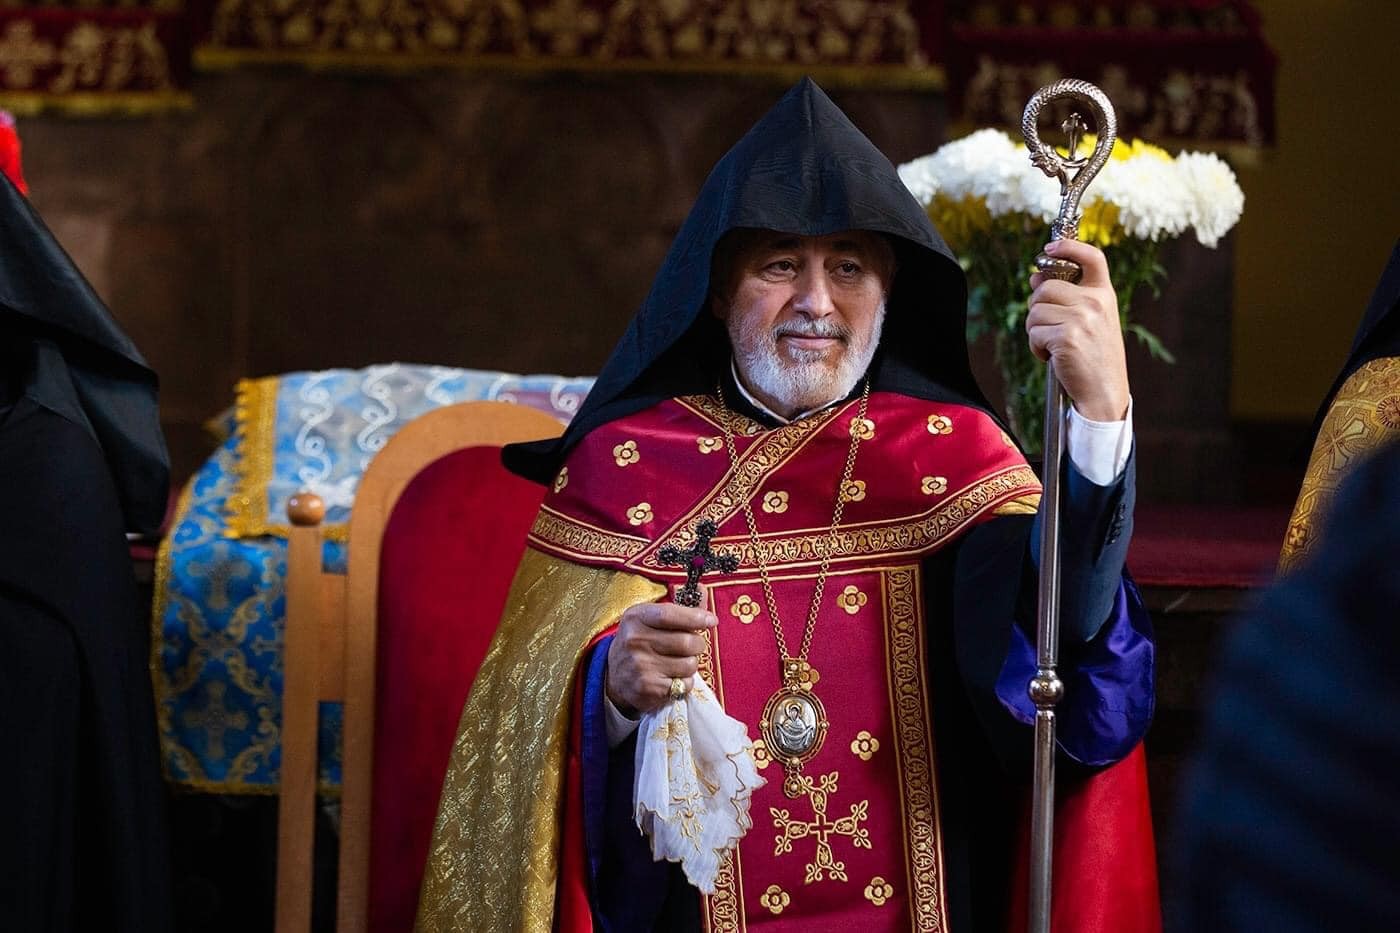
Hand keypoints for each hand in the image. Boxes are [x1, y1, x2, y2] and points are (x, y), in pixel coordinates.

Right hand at [606, 589, 716, 715]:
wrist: (614, 677)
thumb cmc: (640, 642)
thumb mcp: (650, 619)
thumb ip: (679, 607)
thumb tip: (702, 588)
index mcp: (636, 618)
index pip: (669, 614)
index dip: (695, 617)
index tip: (711, 620)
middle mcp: (635, 641)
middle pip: (687, 642)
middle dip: (698, 644)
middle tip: (692, 645)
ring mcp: (641, 666)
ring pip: (689, 664)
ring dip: (691, 664)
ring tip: (678, 662)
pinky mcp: (648, 689)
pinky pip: (685, 684)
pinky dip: (684, 682)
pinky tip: (671, 678)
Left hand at [1026, 239, 1130, 421]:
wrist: (1104, 393)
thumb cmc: (1093, 358)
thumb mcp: (1089, 322)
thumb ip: (1066, 298)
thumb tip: (1035, 276)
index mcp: (1104, 295)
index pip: (1092, 257)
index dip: (1069, 246)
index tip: (1050, 248)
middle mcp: (1095, 302)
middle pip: (1045, 287)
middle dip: (1037, 308)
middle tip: (1049, 329)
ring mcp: (1081, 319)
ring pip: (1035, 310)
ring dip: (1035, 330)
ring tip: (1053, 345)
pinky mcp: (1066, 338)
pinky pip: (1033, 332)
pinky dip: (1036, 347)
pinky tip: (1052, 357)